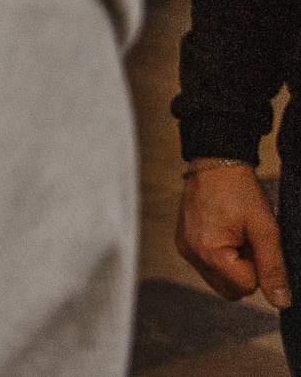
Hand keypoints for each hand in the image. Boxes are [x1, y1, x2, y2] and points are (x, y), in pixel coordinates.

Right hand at [178, 163, 290, 307]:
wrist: (216, 163)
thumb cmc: (241, 192)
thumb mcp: (266, 229)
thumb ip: (273, 268)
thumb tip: (281, 303)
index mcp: (209, 252)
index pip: (246, 287)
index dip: (260, 270)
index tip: (258, 244)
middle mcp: (191, 254)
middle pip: (230, 290)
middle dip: (246, 273)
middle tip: (250, 243)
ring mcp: (185, 249)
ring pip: (219, 281)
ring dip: (234, 267)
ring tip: (238, 237)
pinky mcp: (183, 243)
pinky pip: (207, 266)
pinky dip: (221, 258)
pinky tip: (226, 234)